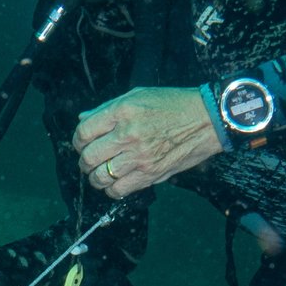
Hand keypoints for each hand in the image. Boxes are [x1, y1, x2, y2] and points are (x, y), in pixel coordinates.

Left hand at [73, 86, 225, 196]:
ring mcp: (139, 156)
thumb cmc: (174, 105)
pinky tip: (115, 182)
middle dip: (84, 161)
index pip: (84, 132)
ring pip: (100, 176)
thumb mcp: (138, 96)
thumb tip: (83, 119)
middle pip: (88, 156)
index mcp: (122, 112)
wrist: (207, 119)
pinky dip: (111, 189)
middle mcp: (128, 134)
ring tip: (100, 173)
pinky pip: (119, 190)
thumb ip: (108, 109)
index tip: (83, 143)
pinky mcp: (150, 173)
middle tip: (90, 160)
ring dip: (95, 177)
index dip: (78, 141)